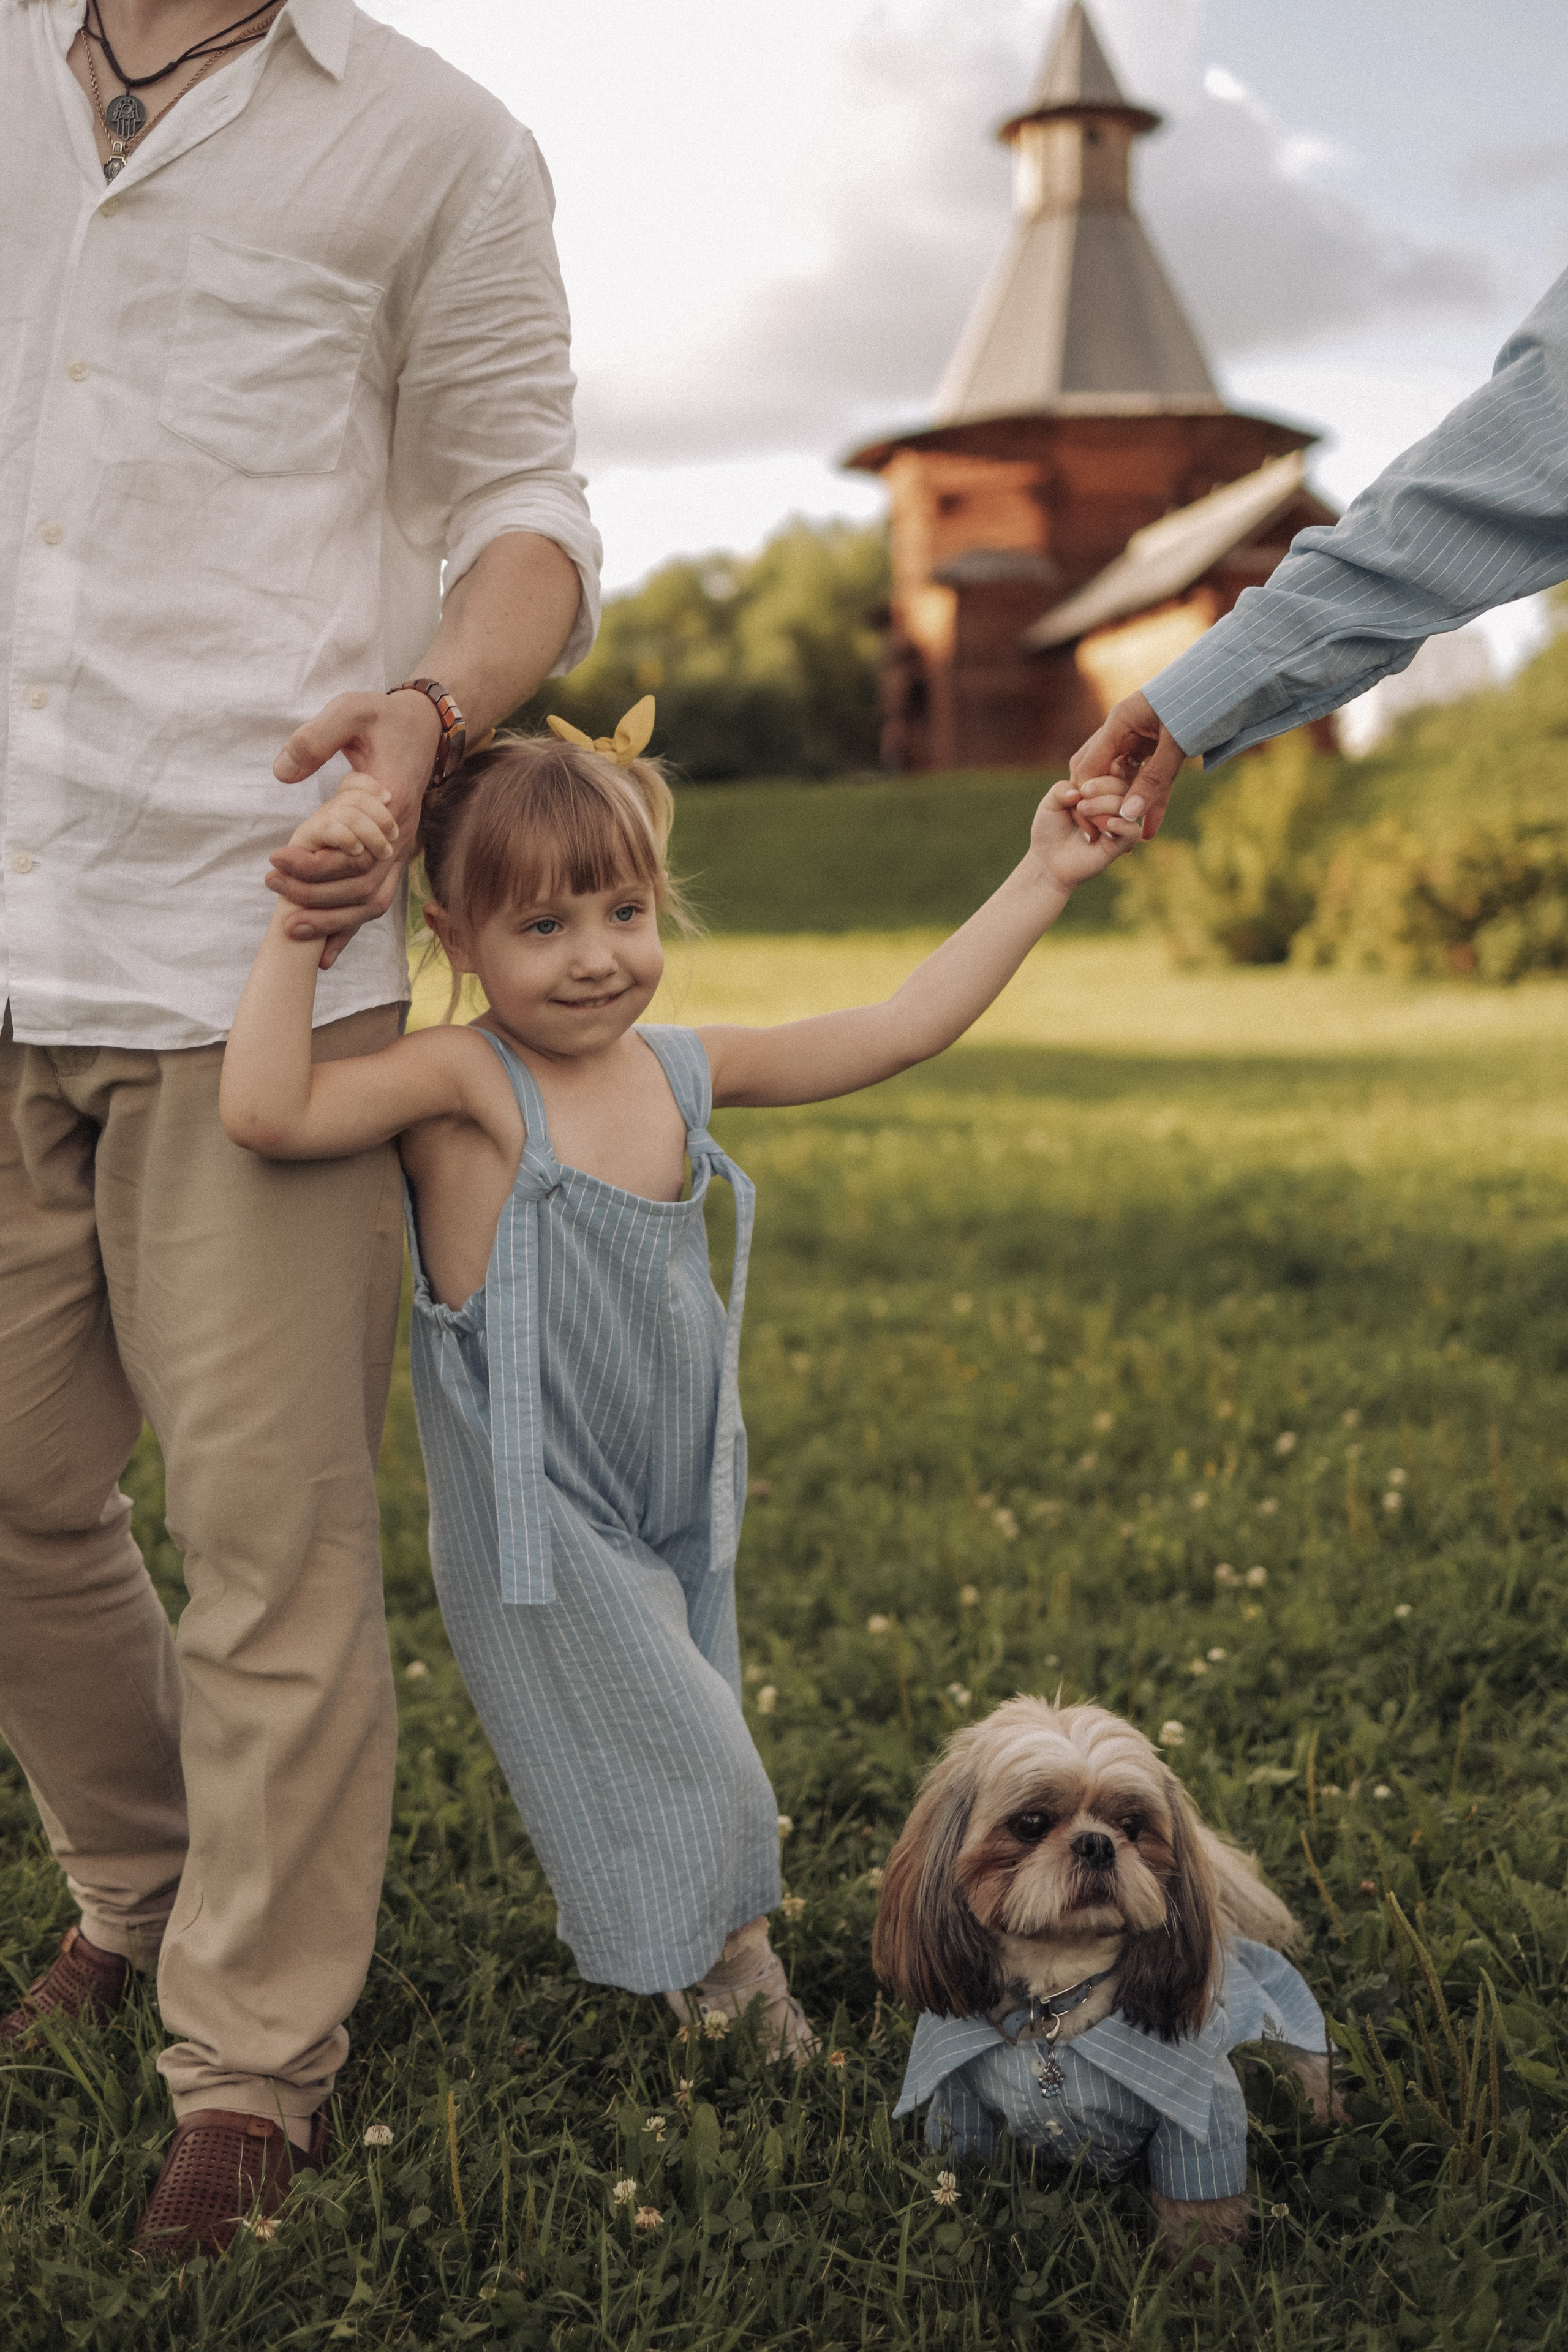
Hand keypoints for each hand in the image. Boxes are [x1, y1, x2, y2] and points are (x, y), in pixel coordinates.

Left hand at [267, 690, 440, 966]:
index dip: (313, 863)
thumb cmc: (384, 718)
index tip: (276, 857)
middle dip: (313, 895)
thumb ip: (316, 738)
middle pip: (360, 888)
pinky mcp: (392, 858)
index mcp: (392, 806)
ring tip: (289, 926)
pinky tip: (325, 953)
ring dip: (331, 921)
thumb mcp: (351, 711)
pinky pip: (375, 902)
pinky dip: (350, 929)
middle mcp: (401, 838)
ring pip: (370, 904)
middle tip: (271, 884)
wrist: (425, 727)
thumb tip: (283, 773)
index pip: (353, 853)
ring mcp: (399, 853)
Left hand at [1028, 779, 1140, 892]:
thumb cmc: (1050, 830)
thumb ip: (1062, 789)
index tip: (1093, 773)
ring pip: (1127, 805)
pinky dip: (1121, 824)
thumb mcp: (1050, 803)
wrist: (1047, 861)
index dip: (1107, 768)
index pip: (1113, 771)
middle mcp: (1113, 804)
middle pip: (1123, 785)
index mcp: (1101, 790)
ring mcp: (1119, 824)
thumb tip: (1078, 791)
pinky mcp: (1120, 844)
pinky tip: (1106, 823)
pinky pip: (1132, 831)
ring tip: (1082, 810)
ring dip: (1104, 804)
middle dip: (1102, 787)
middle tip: (1081, 797)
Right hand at [1068, 691, 1189, 840]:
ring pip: (1123, 778)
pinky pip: (1147, 777)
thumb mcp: (1177, 743)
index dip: (1089, 799)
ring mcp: (1138, 737)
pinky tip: (1151, 828)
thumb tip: (1128, 815)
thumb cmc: (1201, 701)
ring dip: (1127, 806)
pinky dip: (1150, 800)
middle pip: (1097, 773)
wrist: (1227, 679)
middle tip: (1107, 834)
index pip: (1088, 768)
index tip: (1098, 826)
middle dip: (1101, 804)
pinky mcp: (1155, 745)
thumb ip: (1154, 779)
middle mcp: (1122, 731)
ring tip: (1131, 840)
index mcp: (1118, 723)